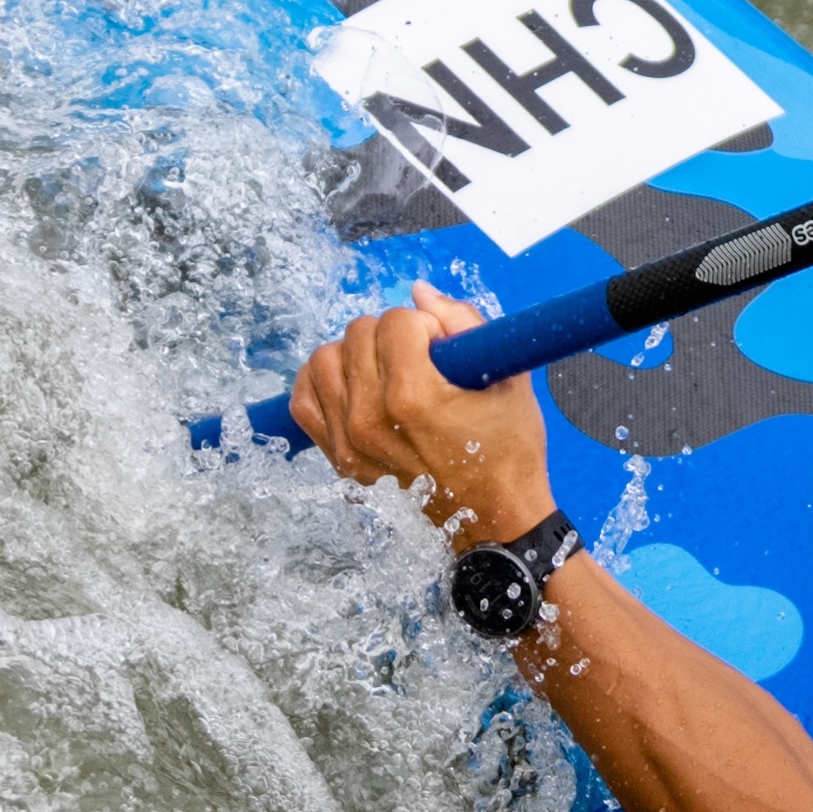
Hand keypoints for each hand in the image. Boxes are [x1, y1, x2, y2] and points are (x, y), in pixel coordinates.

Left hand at [291, 296, 562, 554]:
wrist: (495, 520)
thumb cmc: (509, 452)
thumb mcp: (506, 380)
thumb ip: (464, 322)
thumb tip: (419, 291)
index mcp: (413, 397)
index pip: (397, 321)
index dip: (426, 326)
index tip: (443, 347)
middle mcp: (371, 418)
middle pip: (358, 334)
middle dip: (391, 335)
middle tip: (420, 359)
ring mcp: (349, 441)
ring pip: (325, 359)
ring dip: (354, 355)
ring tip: (385, 372)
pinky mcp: (340, 458)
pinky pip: (303, 401)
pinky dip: (321, 384)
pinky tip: (350, 385)